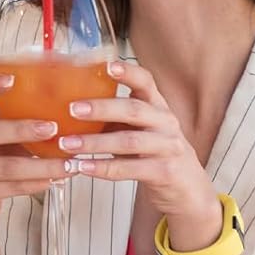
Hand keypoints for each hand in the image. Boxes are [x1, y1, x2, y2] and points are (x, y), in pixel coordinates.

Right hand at [0, 72, 74, 229]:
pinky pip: (10, 188)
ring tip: (68, 164)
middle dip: (22, 129)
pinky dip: (36, 184)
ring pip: (7, 167)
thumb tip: (69, 106)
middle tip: (52, 128)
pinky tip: (55, 180)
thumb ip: (20, 121)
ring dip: (42, 165)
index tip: (12, 79)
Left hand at [55, 62, 222, 248]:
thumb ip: (115, 118)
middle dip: (101, 108)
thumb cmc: (154, 154)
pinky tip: (82, 167)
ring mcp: (169, 148)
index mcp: (158, 107)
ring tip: (67, 143)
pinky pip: (130, 169)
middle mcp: (166, 123)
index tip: (106, 65)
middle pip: (134, 110)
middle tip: (72, 109)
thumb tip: (70, 105)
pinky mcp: (166, 172)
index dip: (128, 72)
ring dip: (95, 143)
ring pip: (129, 141)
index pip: (146, 82)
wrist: (187, 189)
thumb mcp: (140, 130)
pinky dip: (104, 168)